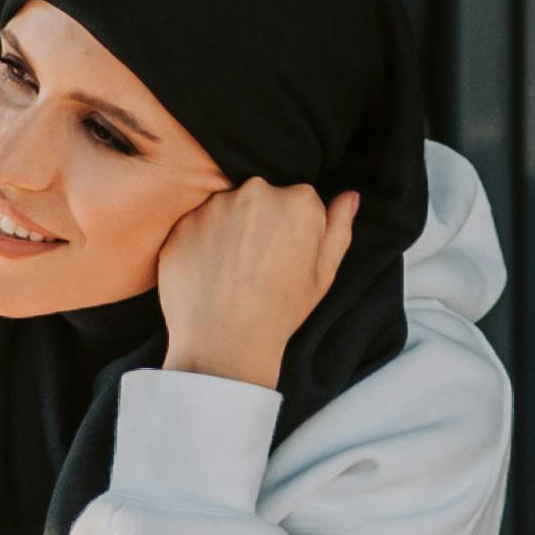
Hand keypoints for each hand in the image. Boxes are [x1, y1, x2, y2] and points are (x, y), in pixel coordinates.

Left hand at [154, 177, 355, 394]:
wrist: (226, 342)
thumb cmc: (281, 310)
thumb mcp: (323, 273)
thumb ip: (338, 228)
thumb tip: (350, 195)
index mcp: (298, 201)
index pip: (299, 200)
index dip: (293, 230)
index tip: (285, 257)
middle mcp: (256, 192)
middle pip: (262, 198)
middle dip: (260, 223)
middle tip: (257, 265)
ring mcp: (215, 205)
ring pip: (227, 208)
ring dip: (229, 229)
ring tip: (232, 271)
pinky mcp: (184, 222)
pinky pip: (196, 225)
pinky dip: (201, 243)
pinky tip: (209, 273)